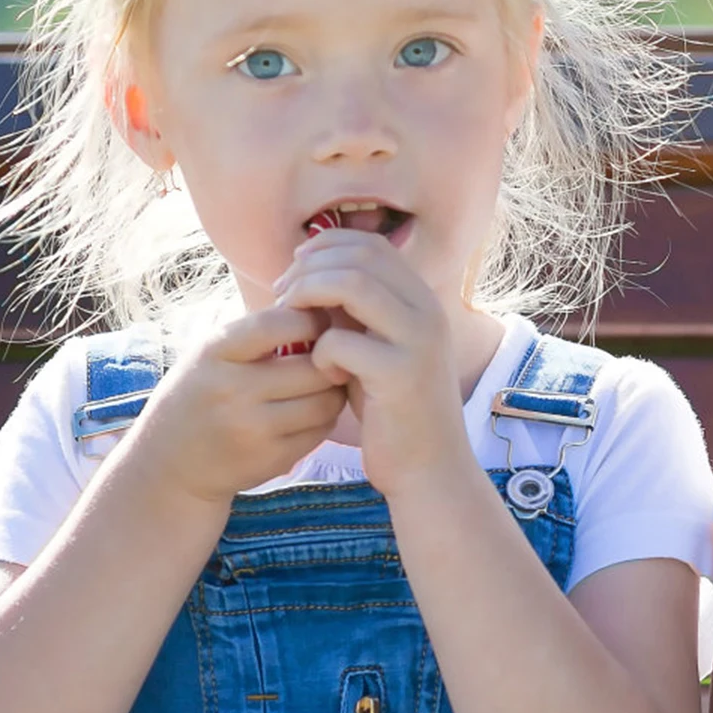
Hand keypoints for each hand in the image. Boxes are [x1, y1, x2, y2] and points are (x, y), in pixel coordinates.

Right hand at [121, 306, 346, 507]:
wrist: (167, 465)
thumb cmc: (200, 393)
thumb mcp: (212, 353)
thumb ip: (259, 331)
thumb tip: (322, 306)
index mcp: (215, 352)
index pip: (279, 324)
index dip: (311, 319)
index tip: (319, 323)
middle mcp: (232, 390)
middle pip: (314, 366)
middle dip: (330, 359)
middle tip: (334, 356)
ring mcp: (251, 428)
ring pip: (326, 401)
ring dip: (335, 390)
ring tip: (325, 383)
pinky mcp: (270, 459)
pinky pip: (321, 430)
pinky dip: (326, 418)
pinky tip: (312, 411)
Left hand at [270, 228, 469, 499]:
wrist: (429, 467)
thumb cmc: (392, 408)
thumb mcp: (376, 348)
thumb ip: (354, 313)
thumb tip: (310, 273)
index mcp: (422, 299)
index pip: (370, 245)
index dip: (326, 247)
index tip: (296, 271)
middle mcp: (427, 310)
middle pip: (358, 256)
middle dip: (309, 269)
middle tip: (282, 295)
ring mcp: (418, 340)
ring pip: (351, 284)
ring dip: (309, 296)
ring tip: (292, 322)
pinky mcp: (401, 375)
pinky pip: (341, 342)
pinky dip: (319, 352)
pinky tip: (323, 374)